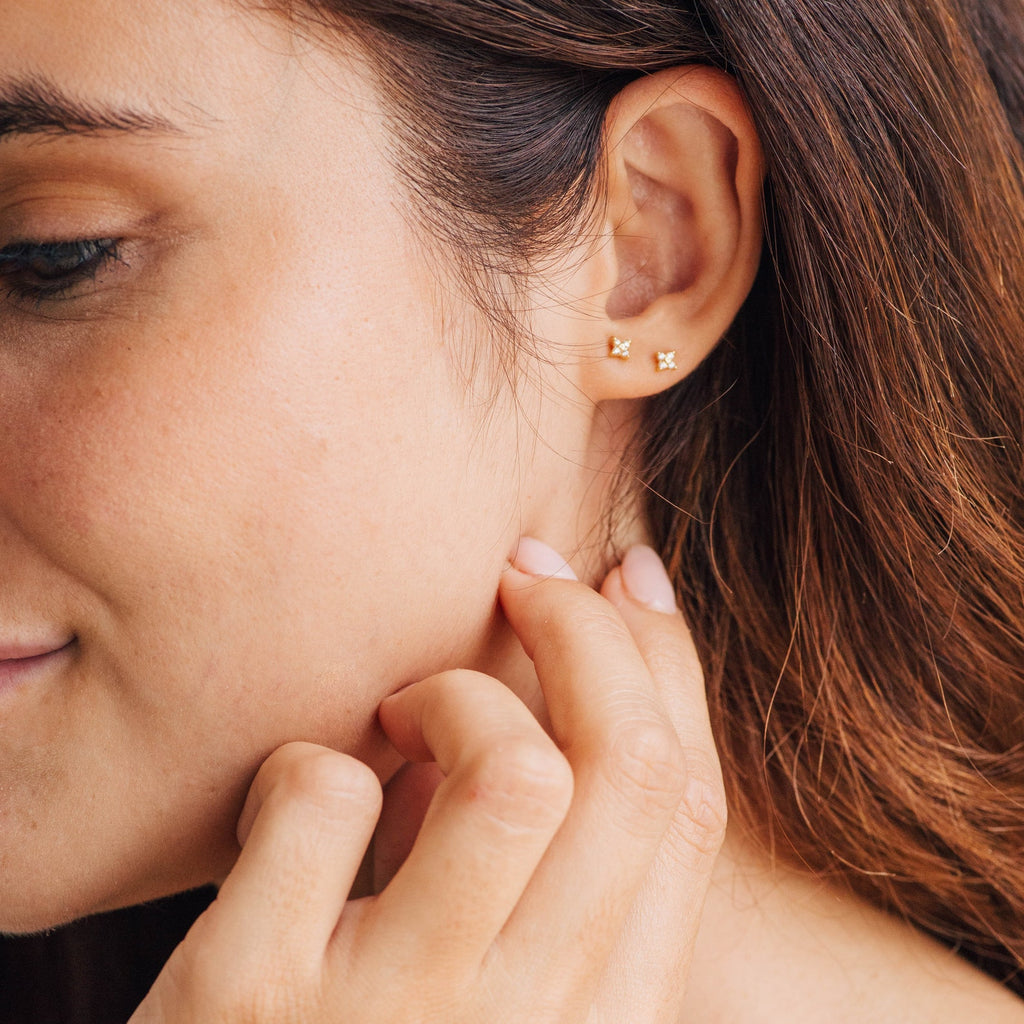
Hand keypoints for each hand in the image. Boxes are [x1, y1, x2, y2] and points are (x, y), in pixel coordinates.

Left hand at [130, 542, 725, 1022]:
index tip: (626, 576)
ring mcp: (396, 1023)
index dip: (670, 666)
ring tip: (396, 709)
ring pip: (512, 774)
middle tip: (520, 579)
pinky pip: (325, 797)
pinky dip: (302, 763)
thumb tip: (572, 689)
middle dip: (584, 630)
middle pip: (628, 769)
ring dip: (450, 696)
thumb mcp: (502, 996)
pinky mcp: (255, 1002)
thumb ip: (552, 882)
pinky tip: (279, 807)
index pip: (688, 810)